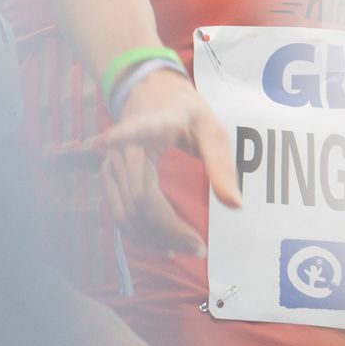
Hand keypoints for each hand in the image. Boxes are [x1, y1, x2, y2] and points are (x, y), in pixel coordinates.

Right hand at [98, 68, 240, 253]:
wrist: (151, 96)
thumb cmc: (184, 112)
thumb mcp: (210, 127)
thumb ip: (221, 163)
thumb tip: (235, 205)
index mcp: (151, 125)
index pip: (136, 130)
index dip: (124, 135)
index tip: (110, 139)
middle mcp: (123, 148)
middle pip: (139, 199)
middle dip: (168, 230)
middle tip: (199, 247)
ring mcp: (111, 165)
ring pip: (126, 214)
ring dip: (154, 238)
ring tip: (187, 248)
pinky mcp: (109, 181)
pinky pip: (120, 215)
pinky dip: (140, 234)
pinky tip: (164, 245)